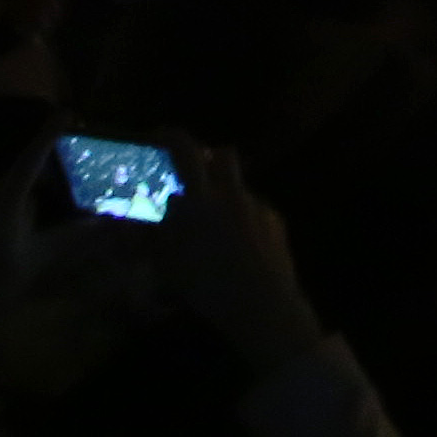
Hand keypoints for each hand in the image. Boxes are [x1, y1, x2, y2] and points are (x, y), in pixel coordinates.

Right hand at [157, 142, 325, 380]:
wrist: (261, 303)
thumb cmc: (206, 285)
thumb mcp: (168, 261)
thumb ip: (159, 230)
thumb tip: (166, 205)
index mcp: (203, 200)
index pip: (186, 151)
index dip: (172, 136)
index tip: (160, 134)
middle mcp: (233, 194)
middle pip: (223, 156)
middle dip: (207, 158)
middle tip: (192, 176)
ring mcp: (258, 206)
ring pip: (239, 185)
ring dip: (223, 192)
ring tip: (210, 222)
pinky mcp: (276, 221)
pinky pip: (254, 209)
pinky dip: (241, 217)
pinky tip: (235, 244)